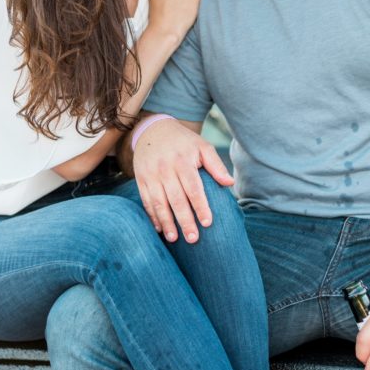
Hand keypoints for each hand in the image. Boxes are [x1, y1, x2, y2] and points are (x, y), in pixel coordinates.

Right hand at [133, 119, 233, 242]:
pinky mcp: (140, 179)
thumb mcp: (202, 146)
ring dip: (166, 222)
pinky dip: (152, 216)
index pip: (193, 188)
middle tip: (193, 239)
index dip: (200, 206)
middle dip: (184, 220)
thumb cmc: (184, 142)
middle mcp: (165, 169)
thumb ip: (216, 165)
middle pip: (176, 199)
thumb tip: (229, 183)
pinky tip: (160, 229)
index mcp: (183, 161)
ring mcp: (150, 175)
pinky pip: (146, 200)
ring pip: (159, 202)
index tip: (207, 223)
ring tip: (174, 239)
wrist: (153, 130)